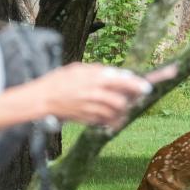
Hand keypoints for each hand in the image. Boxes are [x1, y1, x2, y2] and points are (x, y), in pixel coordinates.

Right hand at [35, 63, 152, 129]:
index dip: (136, 85)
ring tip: (120, 105)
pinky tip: (110, 114)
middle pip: (121, 101)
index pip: (121, 81)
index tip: (147, 88)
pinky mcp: (88, 119)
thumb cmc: (61, 80)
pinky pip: (107, 120)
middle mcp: (94, 94)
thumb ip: (101, 71)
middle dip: (130, 100)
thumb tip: (122, 74)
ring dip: (122, 110)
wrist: (43, 99)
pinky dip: (113, 118)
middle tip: (134, 97)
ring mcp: (91, 108)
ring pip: (116, 112)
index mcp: (94, 78)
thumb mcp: (80, 69)